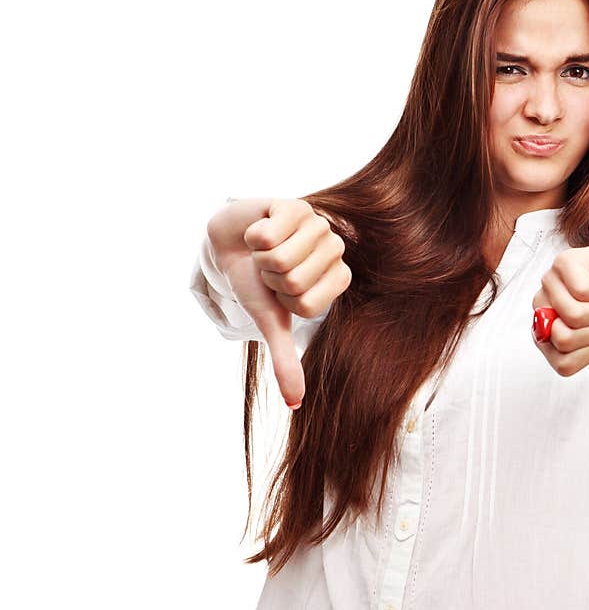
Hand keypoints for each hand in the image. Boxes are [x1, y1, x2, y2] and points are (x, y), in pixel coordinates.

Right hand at [206, 198, 351, 406]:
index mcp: (337, 279)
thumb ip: (286, 361)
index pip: (307, 305)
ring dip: (260, 257)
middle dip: (270, 278)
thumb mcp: (271, 322)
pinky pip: (266, 234)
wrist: (229, 244)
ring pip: (280, 258)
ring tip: (264, 250)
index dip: (283, 301)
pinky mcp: (295, 204)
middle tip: (269, 268)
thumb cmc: (256, 282)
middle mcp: (335, 249)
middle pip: (294, 280)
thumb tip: (295, 405)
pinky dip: (252, 238)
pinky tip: (260, 231)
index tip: (280, 290)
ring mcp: (317, 223)